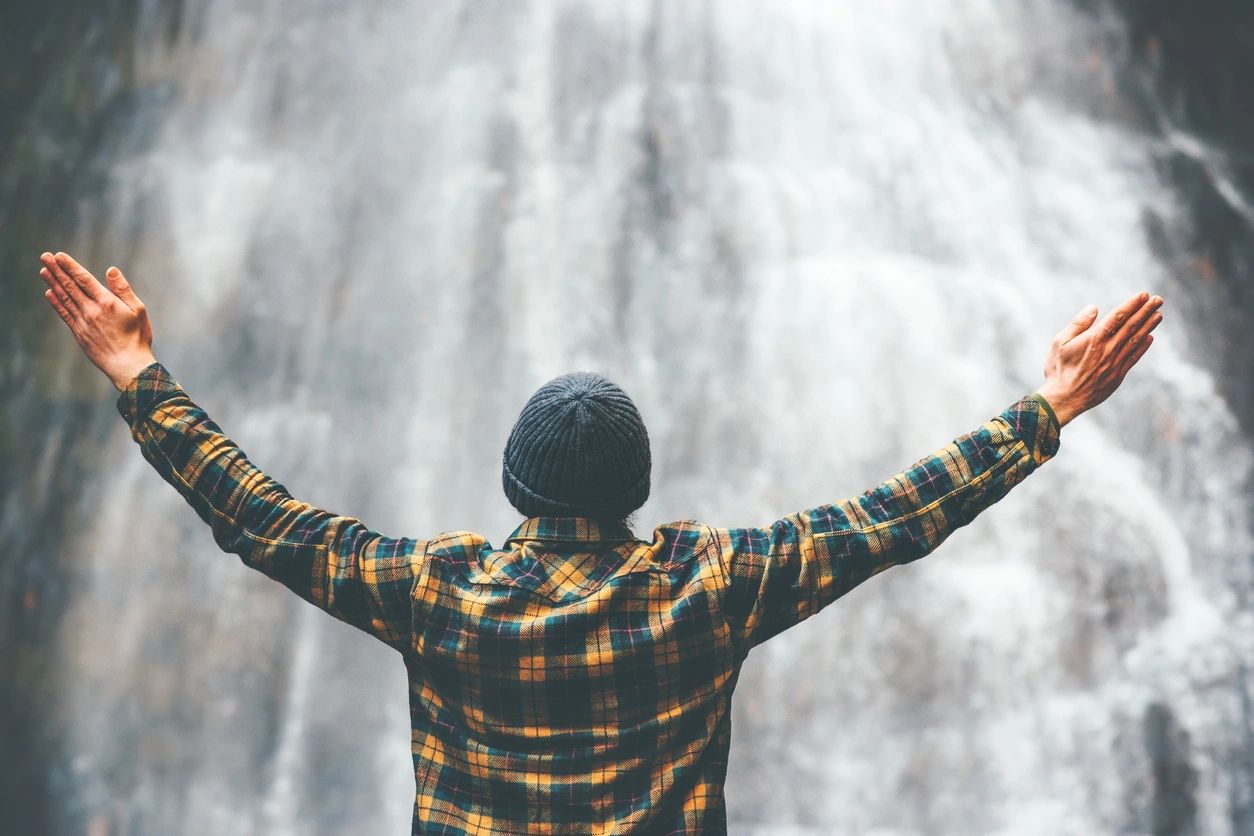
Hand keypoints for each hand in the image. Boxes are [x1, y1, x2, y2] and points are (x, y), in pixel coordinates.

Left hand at [39, 251, 156, 390]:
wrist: (128, 365)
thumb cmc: (137, 337)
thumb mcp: (138, 310)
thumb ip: (123, 289)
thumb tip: (111, 270)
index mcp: (107, 303)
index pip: (84, 279)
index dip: (70, 266)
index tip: (59, 255)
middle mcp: (91, 310)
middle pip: (70, 286)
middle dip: (56, 270)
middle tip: (45, 257)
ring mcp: (83, 322)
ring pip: (64, 298)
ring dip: (52, 283)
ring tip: (43, 271)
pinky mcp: (79, 333)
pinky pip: (64, 314)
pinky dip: (56, 303)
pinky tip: (49, 293)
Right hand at [1035, 291, 1163, 426]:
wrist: (1064, 399)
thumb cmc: (1058, 369)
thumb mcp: (1059, 343)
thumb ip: (1077, 324)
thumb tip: (1093, 308)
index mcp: (1093, 339)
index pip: (1117, 317)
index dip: (1132, 305)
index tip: (1144, 295)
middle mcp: (1108, 349)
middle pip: (1131, 326)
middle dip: (1145, 311)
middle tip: (1158, 299)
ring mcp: (1115, 362)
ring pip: (1136, 340)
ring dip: (1148, 326)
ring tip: (1158, 315)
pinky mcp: (1117, 375)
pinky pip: (1134, 357)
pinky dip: (1142, 347)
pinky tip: (1149, 337)